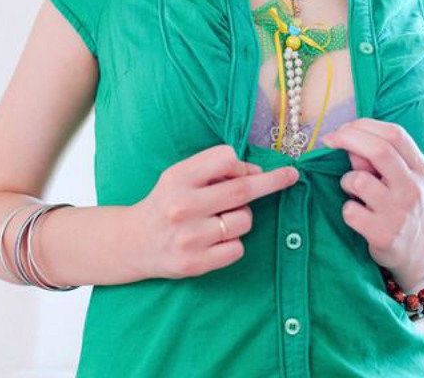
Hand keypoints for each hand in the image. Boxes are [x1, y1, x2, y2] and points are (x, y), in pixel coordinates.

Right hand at [129, 145, 299, 279]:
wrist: (132, 242)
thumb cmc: (164, 202)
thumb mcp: (180, 175)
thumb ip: (213, 169)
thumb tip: (255, 173)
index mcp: (178, 178)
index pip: (226, 158)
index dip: (241, 164)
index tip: (249, 170)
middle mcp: (183, 206)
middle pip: (243, 189)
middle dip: (273, 181)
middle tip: (291, 175)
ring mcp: (190, 237)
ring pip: (244, 221)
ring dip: (242, 218)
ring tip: (219, 220)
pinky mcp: (195, 264)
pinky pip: (237, 249)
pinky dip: (233, 243)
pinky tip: (214, 240)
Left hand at [322, 119, 423, 288]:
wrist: (419, 251)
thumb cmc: (402, 203)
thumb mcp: (400, 176)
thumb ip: (377, 157)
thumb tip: (349, 143)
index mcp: (418, 167)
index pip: (394, 134)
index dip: (363, 125)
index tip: (342, 129)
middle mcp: (411, 187)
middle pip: (379, 150)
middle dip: (348, 138)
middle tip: (329, 141)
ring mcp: (399, 212)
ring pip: (358, 180)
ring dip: (346, 181)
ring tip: (354, 192)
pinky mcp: (384, 235)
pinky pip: (350, 211)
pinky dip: (347, 210)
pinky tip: (357, 215)